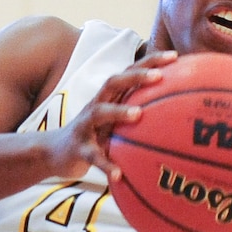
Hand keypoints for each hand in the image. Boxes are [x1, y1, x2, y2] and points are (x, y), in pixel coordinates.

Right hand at [45, 50, 176, 179]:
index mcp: (108, 98)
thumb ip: (137, 113)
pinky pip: (92, 156)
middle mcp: (96, 106)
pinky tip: (118, 174)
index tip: (175, 56)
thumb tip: (177, 115)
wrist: (55, 153)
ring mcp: (85, 126)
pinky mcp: (78, 148)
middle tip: (158, 76)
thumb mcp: (114, 122)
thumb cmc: (94, 135)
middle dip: (136, 76)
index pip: (130, 72)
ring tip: (138, 115)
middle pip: (113, 83)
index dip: (150, 61)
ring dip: (118, 111)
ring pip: (99, 113)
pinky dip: (105, 165)